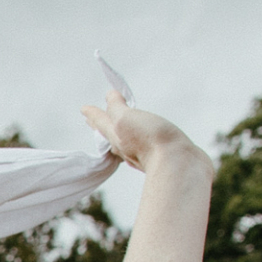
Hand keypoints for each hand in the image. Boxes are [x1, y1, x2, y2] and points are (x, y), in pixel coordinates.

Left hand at [78, 88, 210, 184]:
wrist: (177, 165)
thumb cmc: (149, 140)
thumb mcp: (125, 119)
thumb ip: (116, 108)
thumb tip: (110, 96)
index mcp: (115, 137)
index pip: (101, 122)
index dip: (93, 114)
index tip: (84, 109)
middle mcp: (126, 148)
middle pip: (110, 133)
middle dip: (102, 125)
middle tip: (92, 120)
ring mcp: (142, 154)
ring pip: (125, 141)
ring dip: (119, 132)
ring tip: (117, 128)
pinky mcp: (160, 157)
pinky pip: (143, 146)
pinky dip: (137, 140)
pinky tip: (142, 141)